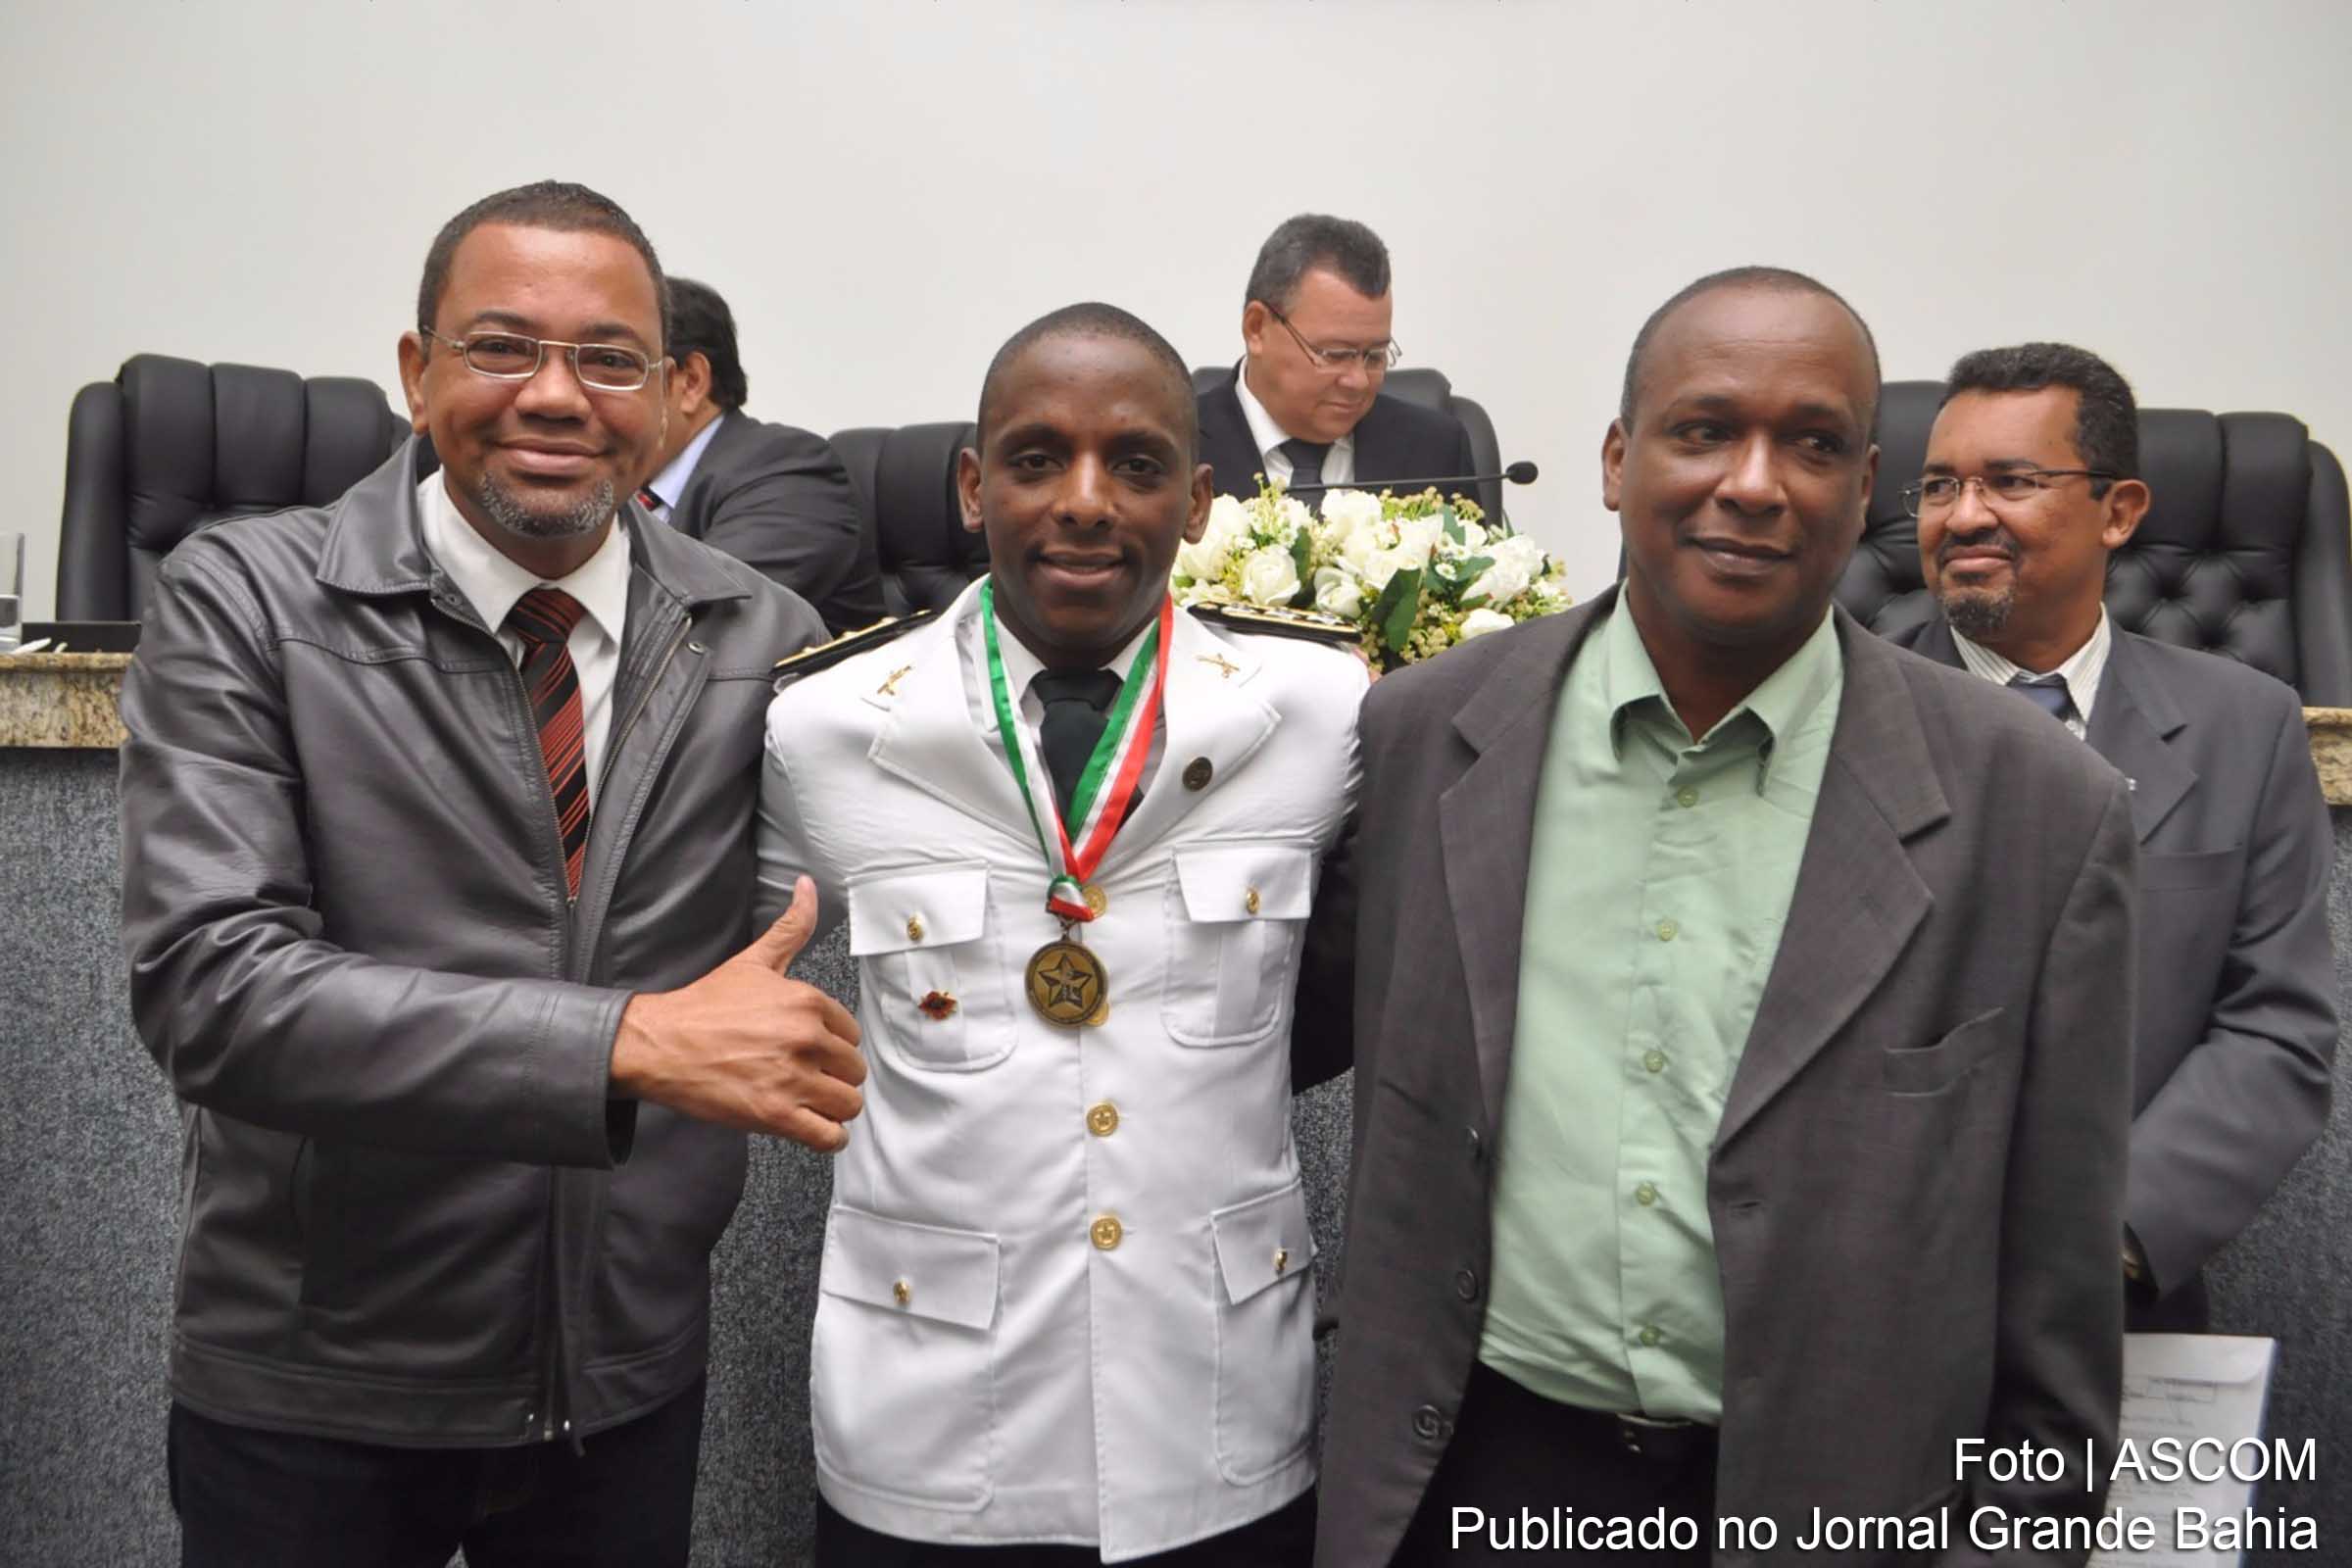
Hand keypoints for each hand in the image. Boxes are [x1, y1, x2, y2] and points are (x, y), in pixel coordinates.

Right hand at [610, 876, 865, 1150]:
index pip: (851, 1034)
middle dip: (834, 1078)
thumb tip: (809, 886)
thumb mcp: (754, 961)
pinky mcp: (775, 1115)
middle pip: (853, 1071)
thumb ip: (791, 927)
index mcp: (808, 1002)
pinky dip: (827, 1137)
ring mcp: (792, 1079)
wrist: (658, 1044)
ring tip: (810, 1104)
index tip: (810, 1051)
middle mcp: (807, 1039)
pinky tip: (811, 1127)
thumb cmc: (704, 1006)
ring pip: (848, 1104)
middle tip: (806, 1079)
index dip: (832, 1045)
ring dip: (833, 1108)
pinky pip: (829, 1137)